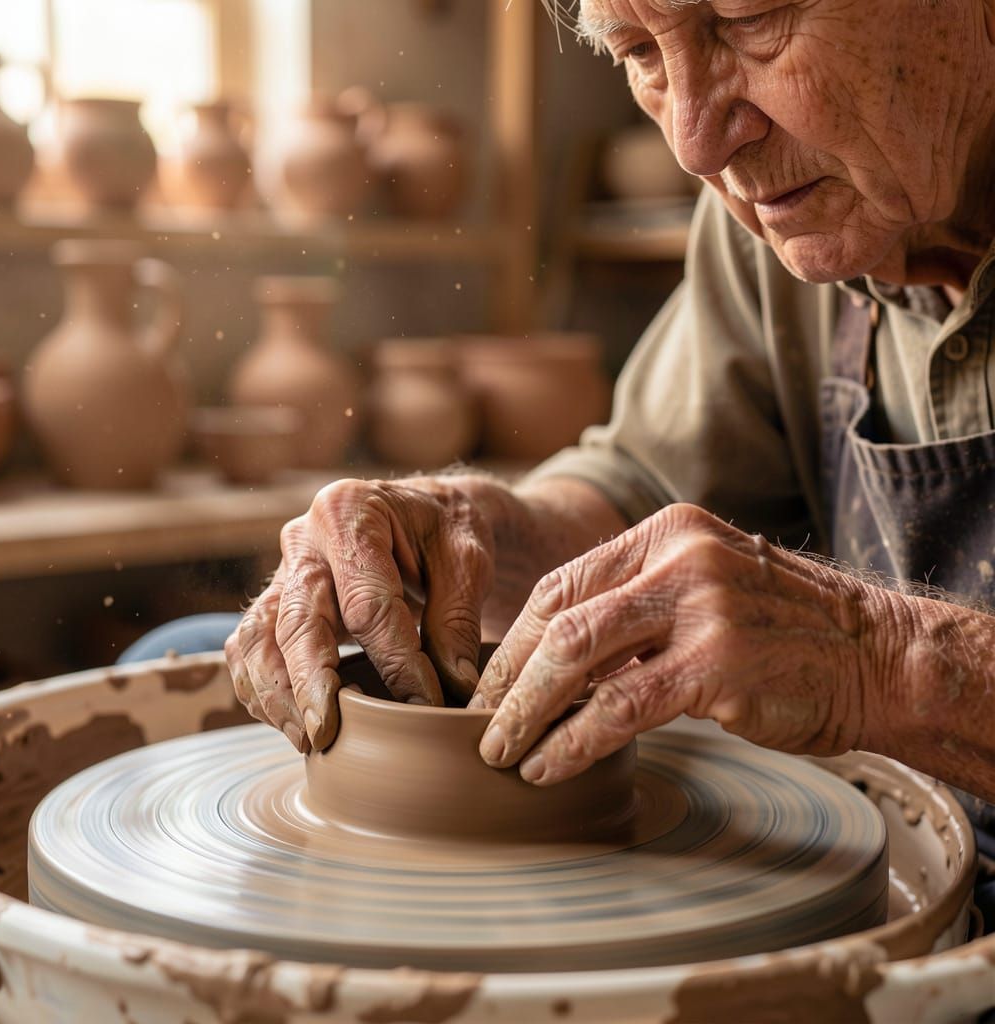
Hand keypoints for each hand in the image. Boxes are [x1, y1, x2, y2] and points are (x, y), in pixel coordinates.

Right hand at [226, 477, 494, 751]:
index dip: (395, 661)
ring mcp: (282, 571)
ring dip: (276, 694)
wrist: (423, 515)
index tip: (424, 706)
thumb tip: (455, 689)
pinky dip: (262, 690)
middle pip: (296, 620)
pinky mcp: (275, 602)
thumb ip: (456, 620)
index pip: (368, 604)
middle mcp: (304, 539)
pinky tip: (294, 725)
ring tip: (309, 740)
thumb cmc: (445, 532)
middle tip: (328, 733)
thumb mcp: (467, 561)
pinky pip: (249, 649)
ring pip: (257, 637)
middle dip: (310, 684)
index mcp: (351, 512)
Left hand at [472, 503, 897, 784]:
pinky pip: (620, 706)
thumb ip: (638, 606)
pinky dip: (573, 741)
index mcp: (667, 532)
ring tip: (503, 751)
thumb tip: (556, 658)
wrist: (877, 654)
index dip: (515, 637)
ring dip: (528, 711)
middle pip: (559, 616)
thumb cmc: (783, 629)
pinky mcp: (717, 665)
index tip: (492, 681)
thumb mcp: (707, 586)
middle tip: (483, 722)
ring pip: (577, 656)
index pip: (564, 581)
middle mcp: (678, 558)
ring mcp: (700, 607)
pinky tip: (550, 767)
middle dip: (509, 677)